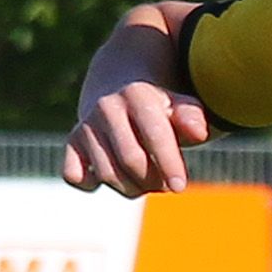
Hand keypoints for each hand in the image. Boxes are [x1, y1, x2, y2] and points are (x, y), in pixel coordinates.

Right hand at [61, 42, 208, 196]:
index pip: (154, 134)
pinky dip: (91, 184)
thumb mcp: (178, 104)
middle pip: (131, 161)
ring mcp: (86, 125)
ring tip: (145, 181)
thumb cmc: (157, 105)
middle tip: (165, 184)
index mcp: (137, 94)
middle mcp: (107, 107)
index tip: (180, 186)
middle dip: (153, 181)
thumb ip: (191, 116)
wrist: (116, 83)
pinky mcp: (72, 142)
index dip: (168, 163)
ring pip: (107, 175)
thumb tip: (199, 133)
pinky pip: (74, 176)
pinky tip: (110, 174)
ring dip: (131, 188)